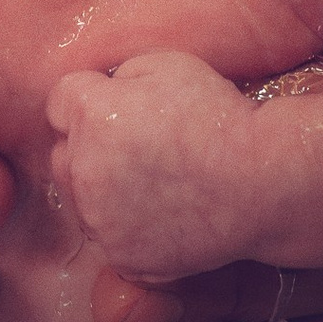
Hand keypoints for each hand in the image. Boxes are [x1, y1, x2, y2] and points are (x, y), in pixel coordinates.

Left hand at [47, 51, 258, 280]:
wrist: (262, 182)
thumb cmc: (219, 117)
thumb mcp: (166, 65)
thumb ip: (117, 78)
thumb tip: (101, 93)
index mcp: (91, 116)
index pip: (59, 103)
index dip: (89, 101)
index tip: (117, 109)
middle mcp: (85, 169)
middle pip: (61, 154)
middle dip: (86, 147)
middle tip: (137, 147)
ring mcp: (101, 219)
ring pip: (81, 200)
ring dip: (101, 190)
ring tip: (153, 181)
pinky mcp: (121, 256)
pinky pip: (106, 236)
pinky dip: (125, 227)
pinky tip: (161, 212)